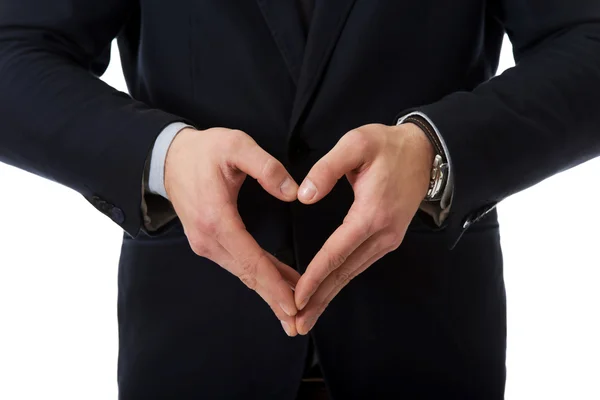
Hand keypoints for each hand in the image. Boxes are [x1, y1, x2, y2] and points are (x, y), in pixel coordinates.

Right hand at [165, 127, 300, 335]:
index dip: (274, 284)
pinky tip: (277, 285)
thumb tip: (293, 192)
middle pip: (248, 275)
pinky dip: (258, 277)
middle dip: (273, 299)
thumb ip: (266, 167)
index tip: (293, 305)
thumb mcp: (236, 145)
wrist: (169, 158)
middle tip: (298, 324)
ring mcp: (205, 243)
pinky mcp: (208, 242)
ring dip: (268, 291)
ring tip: (293, 311)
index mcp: (216, 218)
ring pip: (243, 273)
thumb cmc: (204, 150)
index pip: (251, 260)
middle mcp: (208, 239)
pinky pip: (238, 264)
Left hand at [293, 123, 434, 334]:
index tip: (297, 297)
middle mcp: (382, 234)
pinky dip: (340, 281)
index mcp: (372, 214)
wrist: (425, 152)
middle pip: (344, 273)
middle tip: (297, 324)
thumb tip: (304, 197)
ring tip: (307, 317)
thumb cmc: (388, 145)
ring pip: (352, 273)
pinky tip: (326, 292)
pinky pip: (359, 264)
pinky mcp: (387, 239)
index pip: (337, 252)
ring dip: (329, 296)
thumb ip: (327, 168)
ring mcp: (387, 239)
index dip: (315, 276)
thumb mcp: (356, 144)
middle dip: (319, 300)